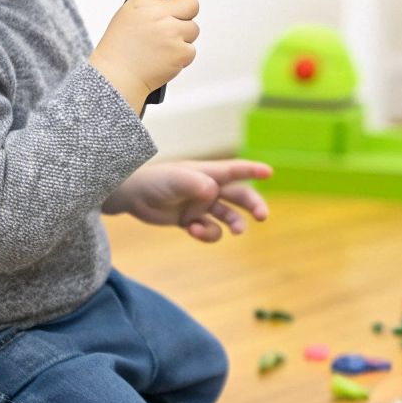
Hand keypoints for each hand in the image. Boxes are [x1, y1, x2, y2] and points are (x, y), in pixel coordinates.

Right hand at [91, 0, 198, 110]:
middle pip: (191, 3)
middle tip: (172, 24)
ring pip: (193, 28)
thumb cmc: (120, 47)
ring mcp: (171, 33)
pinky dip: (181, 55)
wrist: (116, 77)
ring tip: (161, 46)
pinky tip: (163, 58)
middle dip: (186, 12)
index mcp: (142, 3)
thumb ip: (150, 3)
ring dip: (183, 37)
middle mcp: (157, 15)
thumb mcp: (128, 15)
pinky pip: (191, 49)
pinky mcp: (180, 52)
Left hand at [104, 160, 271, 241]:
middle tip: (263, 216)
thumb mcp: (176, 180)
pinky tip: (193, 230)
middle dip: (253, 204)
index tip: (270, 172)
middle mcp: (208, 188)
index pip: (236, 169)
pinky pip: (208, 230)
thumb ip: (196, 184)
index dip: (253, 170)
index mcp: (208, 173)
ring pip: (228, 216)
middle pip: (239, 195)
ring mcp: (200, 205)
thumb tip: (214, 193)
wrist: (131, 197)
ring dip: (235, 223)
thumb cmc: (154, 181)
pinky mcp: (190, 220)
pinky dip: (206, 233)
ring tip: (236, 232)